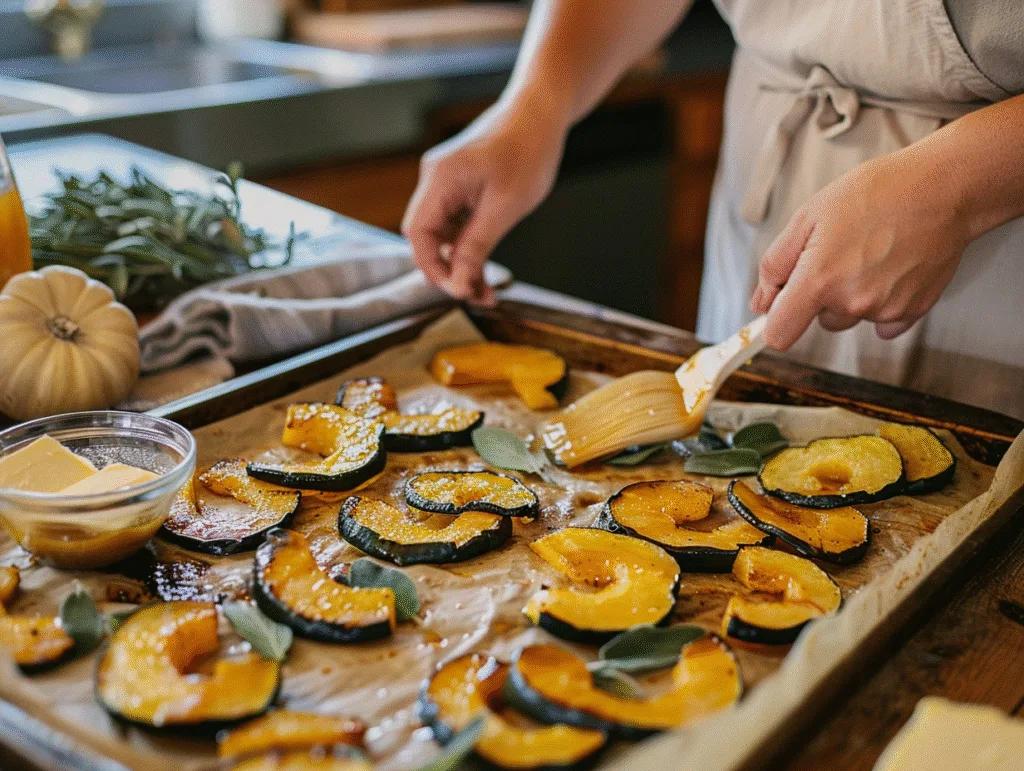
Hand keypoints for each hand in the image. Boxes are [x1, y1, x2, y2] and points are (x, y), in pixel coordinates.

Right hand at [402, 95, 569, 304]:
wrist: (542, 112)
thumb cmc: (528, 150)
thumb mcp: (505, 207)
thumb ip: (477, 246)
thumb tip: (459, 284)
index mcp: (439, 180)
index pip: (417, 235)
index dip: (433, 268)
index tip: (459, 291)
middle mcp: (435, 179)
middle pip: (427, 238)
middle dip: (449, 271)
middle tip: (477, 296)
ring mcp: (447, 182)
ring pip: (443, 235)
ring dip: (462, 263)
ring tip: (488, 291)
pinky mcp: (460, 186)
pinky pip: (457, 224)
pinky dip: (470, 246)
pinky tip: (487, 266)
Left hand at [751, 148, 971, 348]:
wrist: (941, 188)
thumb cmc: (876, 193)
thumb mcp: (808, 216)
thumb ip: (776, 265)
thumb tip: (761, 303)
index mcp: (820, 280)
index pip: (780, 333)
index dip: (774, 324)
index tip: (778, 312)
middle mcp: (852, 302)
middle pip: (819, 320)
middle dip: (822, 294)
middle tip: (841, 253)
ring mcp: (885, 309)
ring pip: (852, 316)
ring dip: (853, 296)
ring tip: (870, 253)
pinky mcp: (913, 311)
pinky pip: (884, 322)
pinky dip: (884, 301)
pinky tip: (891, 268)